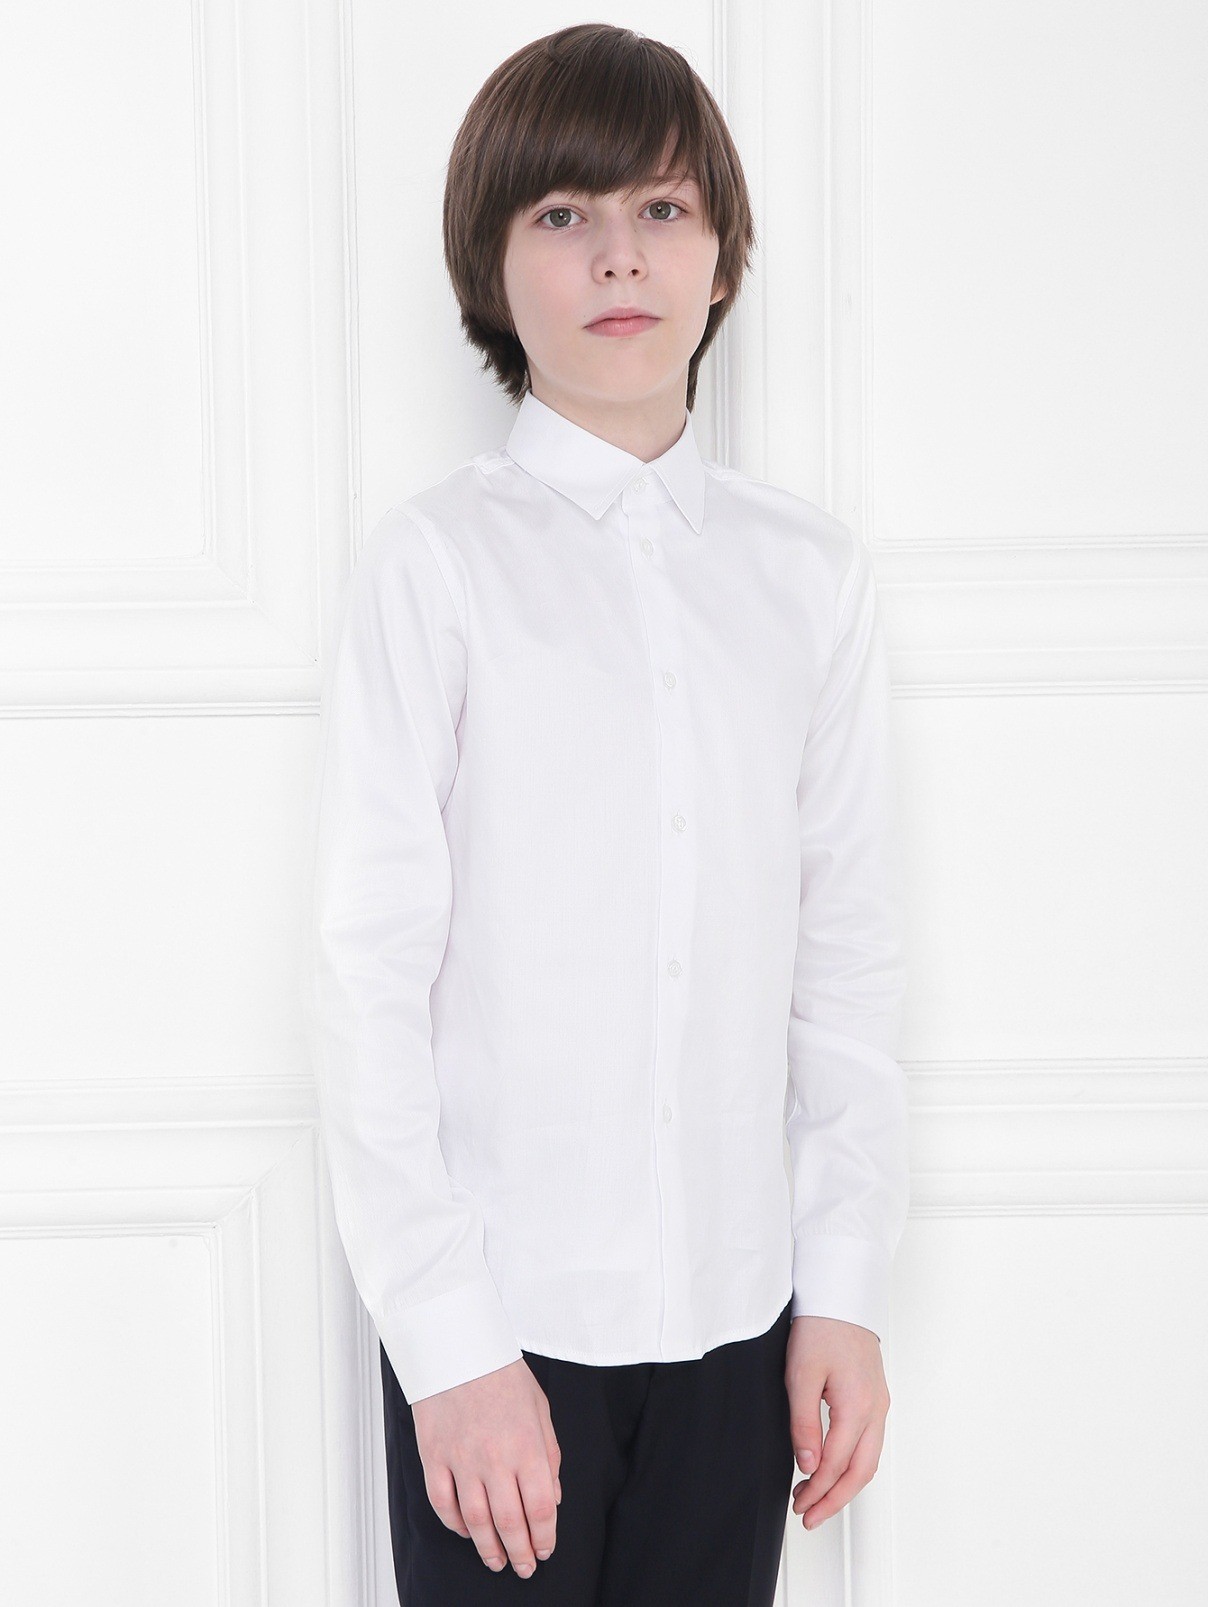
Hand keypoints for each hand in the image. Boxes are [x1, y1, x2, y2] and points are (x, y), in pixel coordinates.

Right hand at [411, 1356, 561, 1576]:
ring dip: (488, 1548)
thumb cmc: (501, 1373)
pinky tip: (467, 1532)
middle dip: (520, 1552)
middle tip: (524, 1567)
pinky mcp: (434, 1456)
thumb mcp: (539, 1408)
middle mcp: (495, 1458)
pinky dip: (455, 1525)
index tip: (546, 1549)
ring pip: (475, 1520)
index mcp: (527, 1445)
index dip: (545, 1536)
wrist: (458, 1346)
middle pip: (510, 1522)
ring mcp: (461, 1459)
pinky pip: (443, 1503)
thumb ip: (549, 1454)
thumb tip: (553, 1497)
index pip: (541, 1507)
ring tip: (497, 1561)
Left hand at [785, 1314, 889, 1530]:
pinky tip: (833, 1468)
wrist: (840, 1294)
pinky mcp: (876, 1397)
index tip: (798, 1505)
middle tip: (809, 1516)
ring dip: (844, 1485)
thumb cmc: (820, 1326)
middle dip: (835, 1499)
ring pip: (868, 1460)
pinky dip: (852, 1464)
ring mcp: (879, 1403)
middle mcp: (875, 1408)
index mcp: (858, 1405)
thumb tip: (807, 1465)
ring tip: (816, 1498)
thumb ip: (804, 1423)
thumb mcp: (800, 1374)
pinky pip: (870, 1442)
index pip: (836, 1464)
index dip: (817, 1490)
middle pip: (860, 1471)